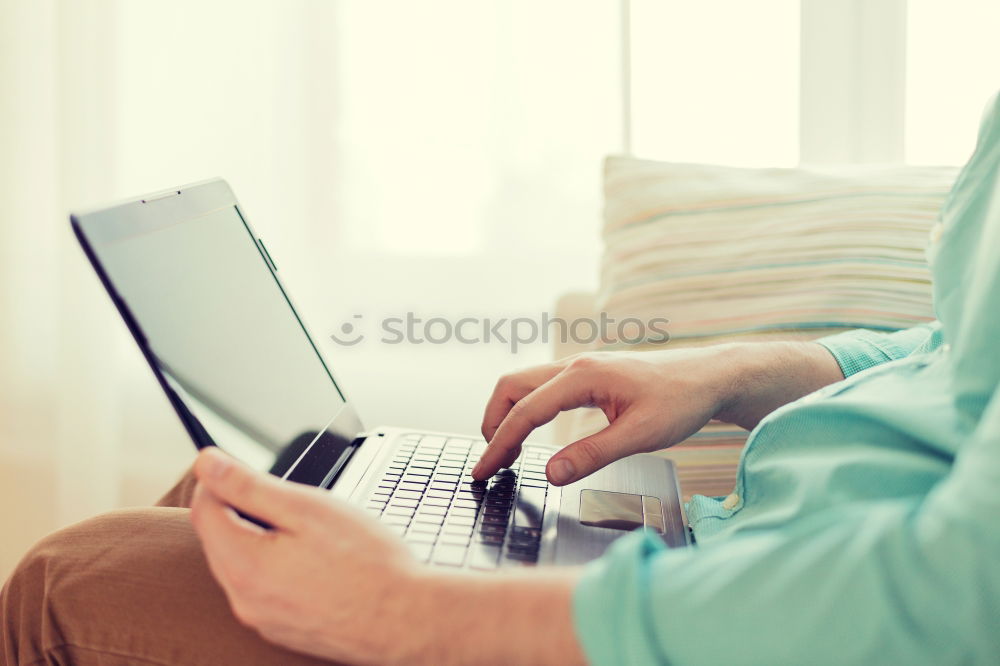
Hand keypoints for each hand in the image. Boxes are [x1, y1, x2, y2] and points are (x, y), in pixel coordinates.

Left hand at [190, 447, 587, 664]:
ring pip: (241, 567)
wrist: (408, 620)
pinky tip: (313, 560)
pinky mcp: (284, 631)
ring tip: (304, 527)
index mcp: (243, 564)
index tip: (235, 465)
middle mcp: (243, 600)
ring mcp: (263, 621)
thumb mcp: (307, 508)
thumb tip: (206, 464)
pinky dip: (276, 568)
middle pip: (219, 540)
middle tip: (280, 492)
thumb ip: (249, 485)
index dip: (215, 480)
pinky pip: (263, 591)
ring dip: (258, 539)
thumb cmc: (367, 563)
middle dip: (238, 509)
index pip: (203, 511)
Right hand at [474, 342, 842, 484]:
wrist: (710, 376)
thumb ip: (592, 454)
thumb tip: (550, 473)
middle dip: (493, 423)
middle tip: (489, 463)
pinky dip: (526, 410)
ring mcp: (580, 368)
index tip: (483, 470)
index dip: (500, 443)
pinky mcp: (588, 376)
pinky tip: (532, 435)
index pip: (526, 411)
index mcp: (583, 375)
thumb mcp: (640, 436)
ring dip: (507, 415)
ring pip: (525, 384)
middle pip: (512, 387)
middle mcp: (575, 365)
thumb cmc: (682, 401)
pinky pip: (542, 388)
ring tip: (504, 452)